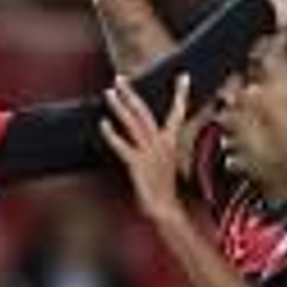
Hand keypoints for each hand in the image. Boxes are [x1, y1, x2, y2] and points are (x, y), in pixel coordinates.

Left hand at [101, 75, 189, 224]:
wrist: (165, 210)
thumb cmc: (163, 188)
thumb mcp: (164, 163)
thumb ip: (157, 148)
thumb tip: (148, 138)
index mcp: (170, 142)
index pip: (178, 113)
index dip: (181, 95)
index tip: (183, 76)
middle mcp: (161, 144)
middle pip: (145, 112)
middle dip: (132, 94)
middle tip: (119, 78)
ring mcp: (149, 153)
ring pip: (134, 123)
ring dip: (120, 106)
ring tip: (109, 92)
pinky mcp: (137, 164)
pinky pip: (122, 146)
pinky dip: (112, 134)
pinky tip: (102, 124)